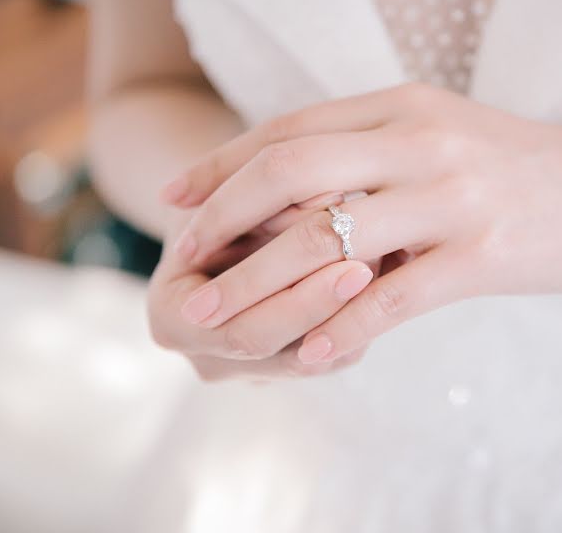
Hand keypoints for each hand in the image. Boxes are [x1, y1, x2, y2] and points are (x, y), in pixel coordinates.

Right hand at [147, 210, 372, 381]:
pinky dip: (361, 317)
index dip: (292, 299)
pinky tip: (389, 276)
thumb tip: (334, 199)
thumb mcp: (235, 190)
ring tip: (390, 259)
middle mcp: (207, 358)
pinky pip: (336, 352)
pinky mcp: (292, 362)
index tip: (341, 257)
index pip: (238, 327)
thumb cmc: (222, 195)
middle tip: (375, 262)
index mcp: (171, 318)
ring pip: (316, 358)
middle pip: (278, 350)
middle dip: (326, 305)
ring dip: (353, 312)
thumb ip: (273, 202)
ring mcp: (251, 370)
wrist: (226, 213)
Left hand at [166, 83, 561, 364]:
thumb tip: (300, 192)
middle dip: (223, 217)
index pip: (291, 129)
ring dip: (265, 285)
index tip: (179, 199)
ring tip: (221, 321)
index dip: (225, 164)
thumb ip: (378, 153)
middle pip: (291, 170)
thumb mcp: (447, 138)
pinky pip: (395, 296)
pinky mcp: (486, 253)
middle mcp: (422, 139)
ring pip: (330, 239)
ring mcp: (455, 195)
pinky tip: (312, 356)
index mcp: (406, 107)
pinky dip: (344, 329)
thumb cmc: (525, 170)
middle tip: (185, 262)